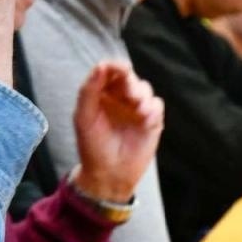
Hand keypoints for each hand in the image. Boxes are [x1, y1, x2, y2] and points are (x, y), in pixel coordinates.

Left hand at [71, 62, 163, 203]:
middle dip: (131, 83)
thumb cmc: (92, 147)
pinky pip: (157, 105)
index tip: (120, 68)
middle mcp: (119, 97)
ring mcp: (136, 108)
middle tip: (130, 95)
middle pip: (129, 77)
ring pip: (145, 88)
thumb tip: (101, 66)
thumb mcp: (84, 118)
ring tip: (138, 110)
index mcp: (101, 93)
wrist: (109, 175)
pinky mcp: (151, 120)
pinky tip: (145, 120)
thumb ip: (89, 91)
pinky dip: (153, 109)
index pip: (108, 71)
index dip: (115, 66)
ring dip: (142, 96)